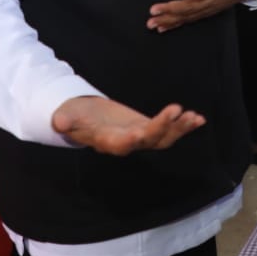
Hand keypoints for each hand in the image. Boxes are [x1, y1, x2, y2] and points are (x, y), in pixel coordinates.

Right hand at [51, 95, 204, 154]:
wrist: (86, 117)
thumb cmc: (74, 116)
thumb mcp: (67, 115)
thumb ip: (66, 119)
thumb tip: (58, 121)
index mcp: (107, 141)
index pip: (121, 144)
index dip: (131, 139)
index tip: (140, 132)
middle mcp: (127, 142)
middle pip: (148, 140)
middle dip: (163, 127)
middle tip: (177, 111)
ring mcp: (140, 136)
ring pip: (163, 138)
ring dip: (180, 129)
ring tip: (195, 117)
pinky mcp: (148, 128)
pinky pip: (168, 130)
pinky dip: (183, 125)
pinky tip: (198, 118)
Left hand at [148, 0, 256, 31]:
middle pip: (191, 6)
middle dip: (171, 9)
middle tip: (154, 10)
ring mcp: (209, 7)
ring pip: (187, 15)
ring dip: (169, 19)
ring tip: (152, 22)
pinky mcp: (207, 10)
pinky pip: (190, 19)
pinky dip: (175, 24)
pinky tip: (162, 27)